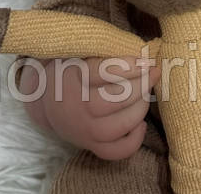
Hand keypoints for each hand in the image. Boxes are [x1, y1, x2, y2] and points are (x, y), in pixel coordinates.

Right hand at [19, 56, 160, 158]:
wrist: (46, 100)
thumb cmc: (71, 68)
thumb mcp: (79, 51)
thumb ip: (103, 48)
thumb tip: (141, 47)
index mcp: (72, 76)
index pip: (103, 71)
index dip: (129, 66)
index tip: (146, 59)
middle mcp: (76, 106)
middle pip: (114, 99)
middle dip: (141, 85)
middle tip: (154, 73)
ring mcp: (83, 130)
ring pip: (118, 126)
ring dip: (140, 109)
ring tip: (147, 93)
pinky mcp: (90, 145)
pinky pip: (115, 151)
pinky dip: (133, 141)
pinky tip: (141, 123)